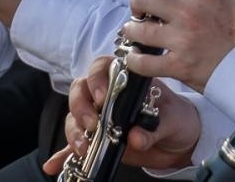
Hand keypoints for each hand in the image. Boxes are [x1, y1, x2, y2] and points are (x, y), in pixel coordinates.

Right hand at [42, 55, 200, 174]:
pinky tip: (54, 165)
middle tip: (92, 125)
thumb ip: (154, 128)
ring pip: (74, 118)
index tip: (102, 97)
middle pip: (79, 92)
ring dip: (73, 132)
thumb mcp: (172, 120)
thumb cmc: (176, 118)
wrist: (180, 141)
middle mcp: (105, 95)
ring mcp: (99, 117)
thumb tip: (136, 137)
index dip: (96, 80)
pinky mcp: (97, 140)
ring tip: (83, 148)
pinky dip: (63, 154)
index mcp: (123, 79)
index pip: (100, 69)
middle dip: (81, 108)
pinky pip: (76, 144)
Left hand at [119, 0, 234, 91]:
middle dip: (137, 1)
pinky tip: (137, 55)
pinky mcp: (178, 66)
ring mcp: (182, 41)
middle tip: (141, 8)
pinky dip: (134, 59)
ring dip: (132, 29)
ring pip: (138, 30)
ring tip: (137, 31)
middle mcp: (188, 14)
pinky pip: (143, 63)